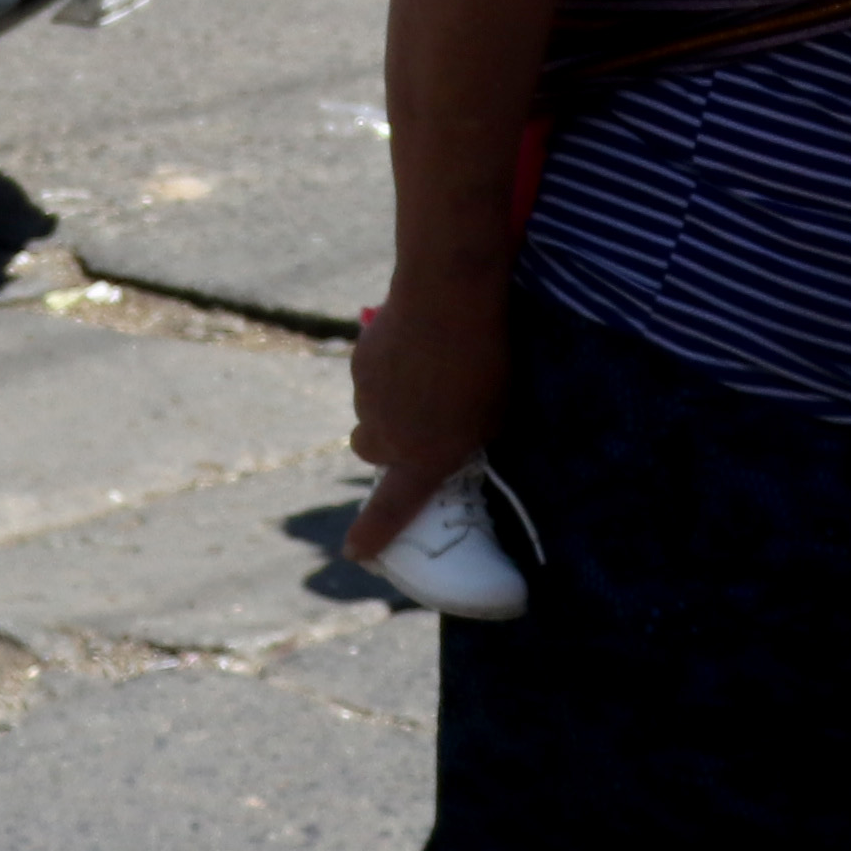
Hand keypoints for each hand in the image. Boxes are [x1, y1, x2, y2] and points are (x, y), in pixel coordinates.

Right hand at [346, 281, 508, 572]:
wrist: (447, 299)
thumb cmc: (486, 364)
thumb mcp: (494, 418)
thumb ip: (469, 441)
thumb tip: (462, 441)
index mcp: (423, 460)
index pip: (389, 511)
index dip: (371, 535)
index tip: (356, 552)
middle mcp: (386, 435)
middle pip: (371, 451)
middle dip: (387, 444)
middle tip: (417, 423)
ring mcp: (367, 397)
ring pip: (370, 409)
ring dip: (390, 402)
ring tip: (427, 372)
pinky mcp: (360, 361)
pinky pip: (369, 375)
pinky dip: (386, 369)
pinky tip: (417, 345)